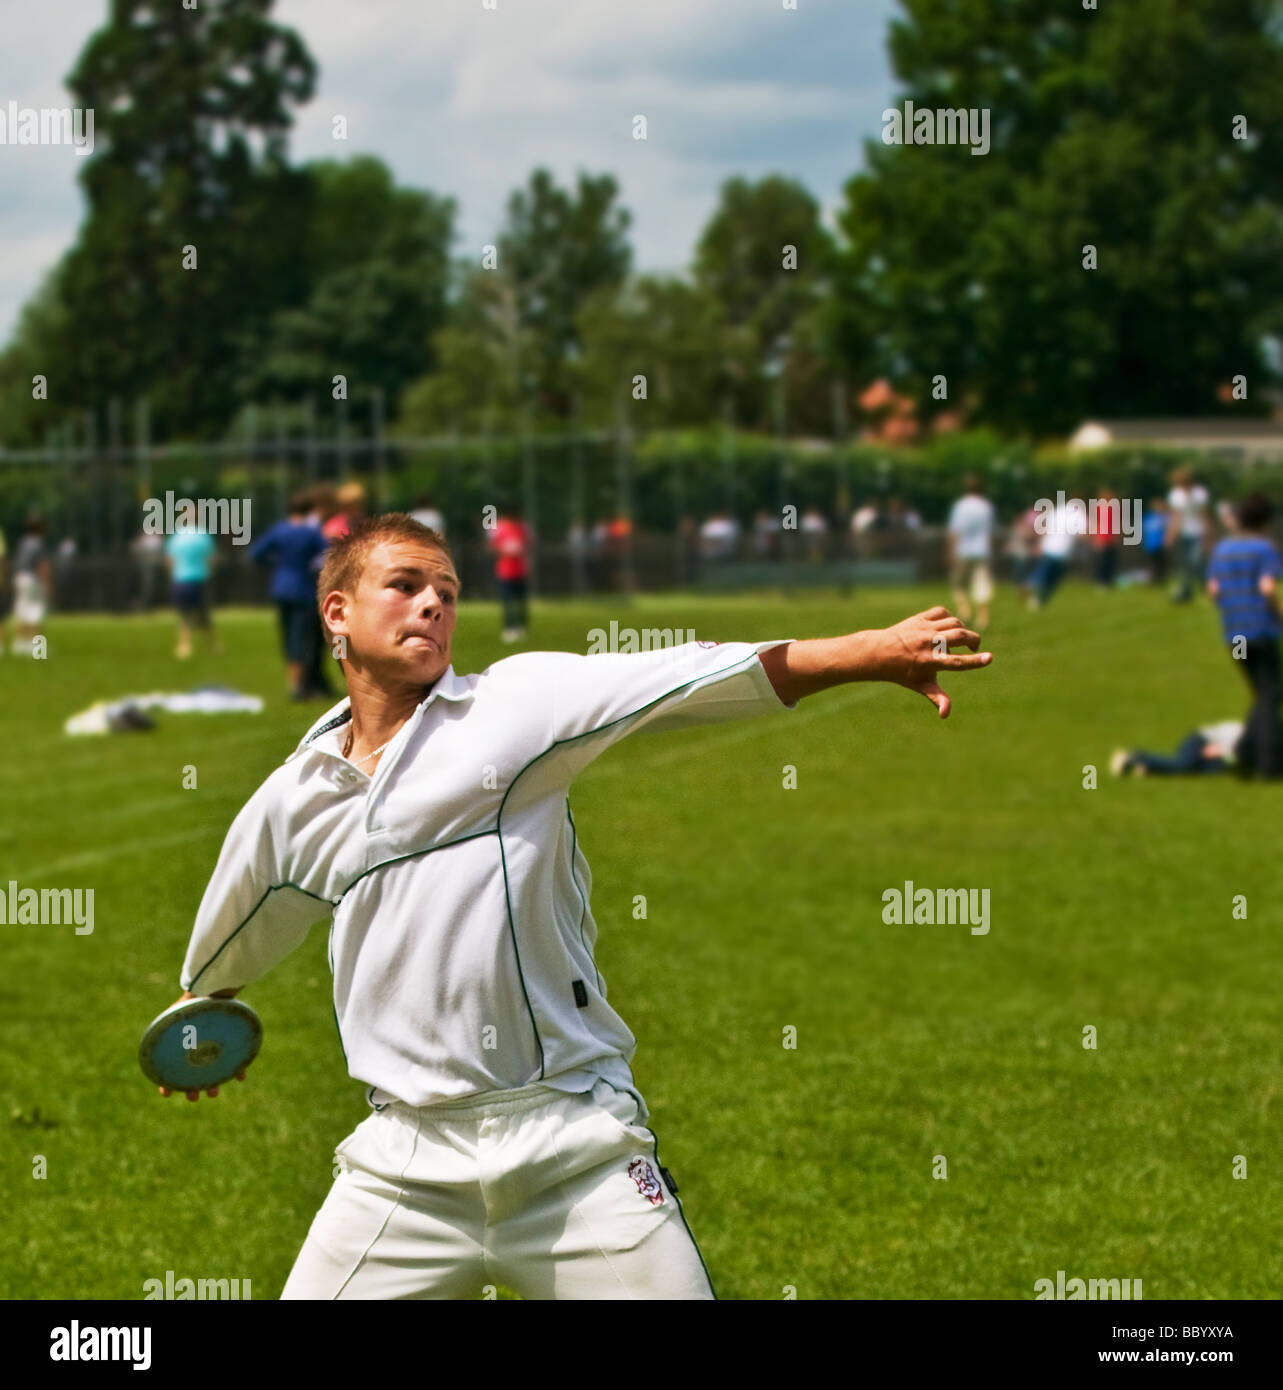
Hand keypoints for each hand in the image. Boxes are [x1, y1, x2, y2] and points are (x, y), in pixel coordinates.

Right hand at [157, 987, 245, 1101]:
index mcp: (181, 1042)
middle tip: (194, 1098)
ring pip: (214, 1069)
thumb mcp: (177, 1016)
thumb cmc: (195, 1000)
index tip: (167, 1094)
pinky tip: (240, 1077)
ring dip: (213, 1083)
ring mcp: (215, 1043)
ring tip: (214, 1094)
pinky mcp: (232, 1040)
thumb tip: (155, 1061)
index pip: (171, 1066)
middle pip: (194, 1072)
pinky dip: (238, 1067)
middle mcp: (198, 1045)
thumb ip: (166, 1033)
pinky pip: (236, 1057)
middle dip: (193, 1088)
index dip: (167, 1082)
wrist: (217, 984)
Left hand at [875, 605, 991, 718]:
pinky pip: (941, 613)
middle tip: (974, 649)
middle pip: (960, 636)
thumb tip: (945, 714)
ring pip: (954, 622)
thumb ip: (937, 697)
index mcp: (930, 662)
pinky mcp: (920, 618)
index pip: (957, 662)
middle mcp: (928, 644)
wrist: (879, 653)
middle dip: (974, 641)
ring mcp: (924, 629)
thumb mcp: (921, 686)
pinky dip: (949, 619)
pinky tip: (946, 628)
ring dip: (963, 630)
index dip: (975, 661)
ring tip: (959, 641)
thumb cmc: (904, 672)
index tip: (989, 658)